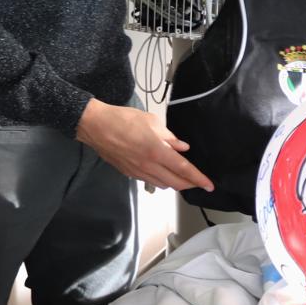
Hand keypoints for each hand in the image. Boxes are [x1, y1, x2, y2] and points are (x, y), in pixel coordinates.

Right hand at [76, 100, 213, 191]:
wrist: (96, 126)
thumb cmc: (124, 119)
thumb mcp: (151, 122)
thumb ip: (169, 137)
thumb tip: (182, 147)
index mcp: (157, 152)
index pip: (183, 169)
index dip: (198, 178)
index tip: (209, 185)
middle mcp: (149, 167)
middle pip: (175, 183)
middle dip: (190, 185)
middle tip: (198, 182)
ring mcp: (138, 173)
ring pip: (163, 185)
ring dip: (175, 184)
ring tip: (182, 178)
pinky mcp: (129, 174)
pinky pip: (150, 182)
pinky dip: (161, 181)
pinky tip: (163, 174)